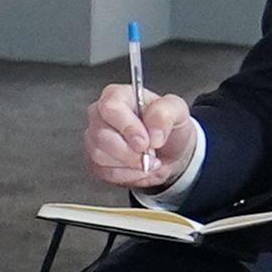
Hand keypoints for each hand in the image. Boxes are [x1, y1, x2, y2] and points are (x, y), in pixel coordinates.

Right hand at [80, 81, 196, 194]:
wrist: (167, 150)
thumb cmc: (167, 125)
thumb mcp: (177, 111)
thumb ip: (166, 113)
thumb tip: (153, 132)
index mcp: (117, 95)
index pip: (111, 108)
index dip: (128, 127)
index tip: (145, 142)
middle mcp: (100, 114)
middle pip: (102, 135)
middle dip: (130, 152)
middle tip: (151, 154)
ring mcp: (94, 138)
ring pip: (100, 156)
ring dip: (130, 165)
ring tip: (148, 161)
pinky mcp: (94, 160)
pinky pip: (104, 172)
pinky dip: (127, 175)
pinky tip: (138, 168)